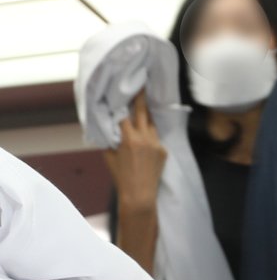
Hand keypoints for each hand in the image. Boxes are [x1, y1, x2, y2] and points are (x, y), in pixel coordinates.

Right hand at [104, 93, 166, 211]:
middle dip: (141, 98)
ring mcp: (157, 144)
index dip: (124, 102)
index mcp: (129, 138)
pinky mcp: (164, 151)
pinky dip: (149, 135)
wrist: (140, 194)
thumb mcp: (109, 155)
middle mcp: (145, 138)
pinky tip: (144, 138)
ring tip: (142, 108)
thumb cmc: (120, 176)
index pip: (125, 114)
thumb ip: (110, 138)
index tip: (125, 90)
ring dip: (146, 117)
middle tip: (141, 85)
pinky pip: (156, 138)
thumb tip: (110, 125)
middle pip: (143, 112)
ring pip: (151, 124)